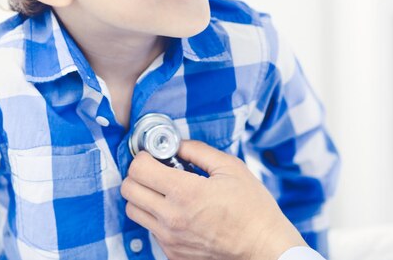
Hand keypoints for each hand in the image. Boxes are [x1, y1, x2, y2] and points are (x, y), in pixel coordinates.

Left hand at [121, 140, 307, 259]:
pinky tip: (179, 211)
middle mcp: (171, 218)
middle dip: (139, 174)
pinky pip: (151, 229)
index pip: (138, 169)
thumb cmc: (252, 208)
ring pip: (133, 211)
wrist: (263, 247)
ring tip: (165, 190)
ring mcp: (169, 239)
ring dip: (143, 196)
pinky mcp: (172, 253)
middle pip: (129, 190)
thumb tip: (175, 144)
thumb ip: (198, 150)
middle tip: (157, 169)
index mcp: (185, 193)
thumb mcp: (230, 168)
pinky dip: (157, 217)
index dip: (144, 156)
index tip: (155, 155)